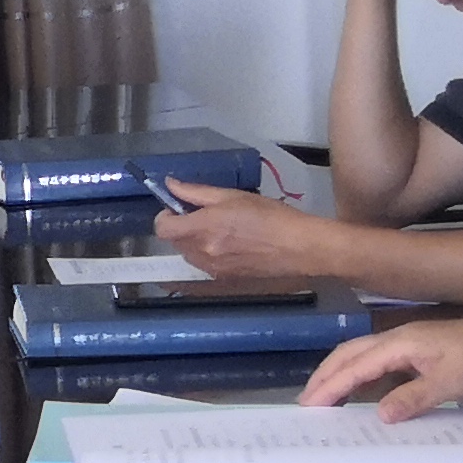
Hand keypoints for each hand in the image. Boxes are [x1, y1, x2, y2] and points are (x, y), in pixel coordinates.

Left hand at [150, 183, 328, 283]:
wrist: (299, 247)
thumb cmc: (269, 216)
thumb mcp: (232, 196)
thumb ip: (196, 192)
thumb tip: (170, 185)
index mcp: (202, 229)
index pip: (163, 228)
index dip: (165, 216)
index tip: (177, 208)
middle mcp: (203, 252)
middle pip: (174, 241)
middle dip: (181, 227)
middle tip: (203, 215)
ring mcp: (213, 268)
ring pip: (188, 254)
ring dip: (193, 241)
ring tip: (219, 230)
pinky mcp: (225, 278)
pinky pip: (204, 265)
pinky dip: (208, 253)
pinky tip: (230, 244)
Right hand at [304, 316, 462, 418]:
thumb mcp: (452, 382)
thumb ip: (414, 397)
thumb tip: (378, 415)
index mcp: (401, 343)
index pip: (355, 365)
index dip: (331, 386)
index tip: (309, 407)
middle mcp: (396, 339)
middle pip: (347, 354)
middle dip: (323, 377)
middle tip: (305, 405)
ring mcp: (404, 344)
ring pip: (358, 356)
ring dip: (337, 375)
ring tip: (321, 400)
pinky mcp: (413, 352)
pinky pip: (374, 362)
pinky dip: (356, 376)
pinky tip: (356, 394)